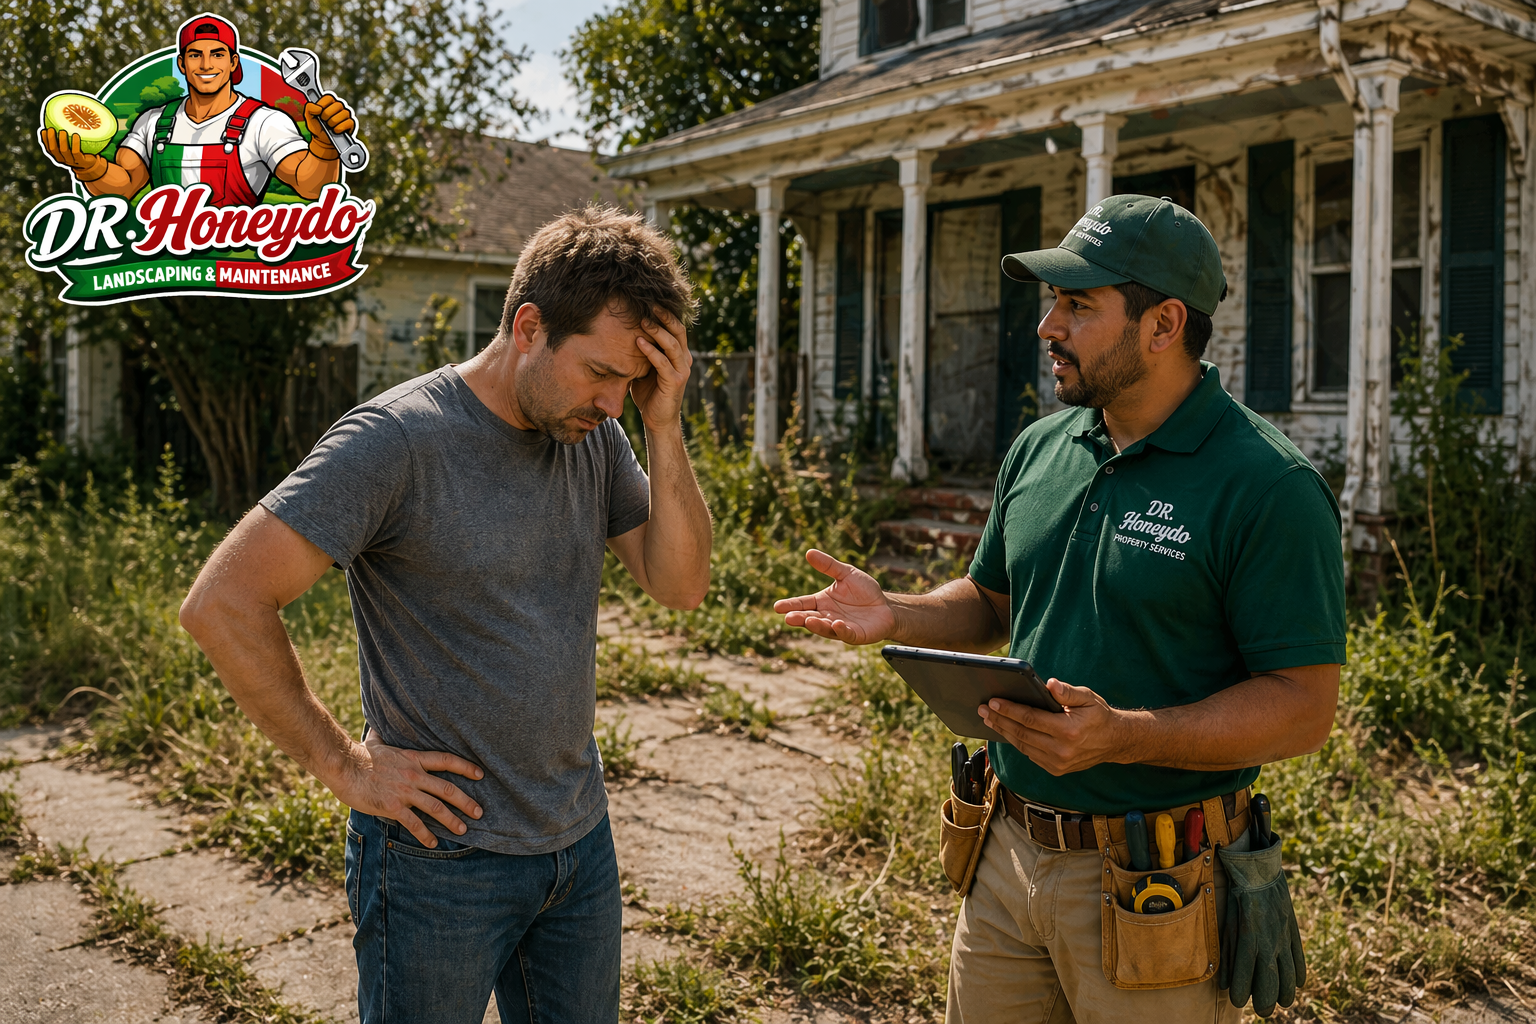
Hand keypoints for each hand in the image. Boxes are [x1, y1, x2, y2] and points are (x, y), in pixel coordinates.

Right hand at [39, 127, 102, 174]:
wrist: (91, 163)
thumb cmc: (79, 150)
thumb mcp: (69, 144)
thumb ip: (63, 136)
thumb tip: (58, 118)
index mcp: (57, 155)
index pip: (48, 148)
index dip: (44, 139)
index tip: (44, 130)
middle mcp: (63, 159)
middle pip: (54, 149)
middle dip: (51, 139)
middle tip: (52, 128)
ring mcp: (72, 161)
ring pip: (64, 150)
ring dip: (62, 140)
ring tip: (63, 131)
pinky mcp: (81, 161)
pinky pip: (76, 152)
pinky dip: (75, 143)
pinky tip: (75, 135)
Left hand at [303, 93, 355, 153]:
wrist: (323, 141)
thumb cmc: (317, 127)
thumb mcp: (309, 117)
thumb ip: (309, 108)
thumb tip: (318, 108)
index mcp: (329, 102)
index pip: (329, 97)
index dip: (322, 105)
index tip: (319, 113)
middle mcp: (339, 106)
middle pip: (337, 105)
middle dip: (327, 116)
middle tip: (324, 121)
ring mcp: (346, 114)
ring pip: (342, 114)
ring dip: (333, 123)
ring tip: (330, 126)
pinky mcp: (351, 123)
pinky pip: (348, 123)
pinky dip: (339, 128)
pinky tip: (336, 130)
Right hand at [328, 733, 483, 847]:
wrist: (344, 767)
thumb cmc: (359, 755)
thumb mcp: (377, 742)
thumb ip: (383, 736)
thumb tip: (378, 725)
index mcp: (413, 759)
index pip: (446, 760)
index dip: (465, 767)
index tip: (480, 774)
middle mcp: (414, 775)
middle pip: (447, 788)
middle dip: (466, 801)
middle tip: (479, 812)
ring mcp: (405, 791)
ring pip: (436, 807)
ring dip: (452, 820)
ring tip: (463, 829)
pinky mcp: (393, 806)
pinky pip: (414, 823)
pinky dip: (426, 834)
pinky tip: (433, 842)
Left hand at [628, 309, 692, 430]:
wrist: (658, 420)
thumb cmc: (649, 393)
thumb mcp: (644, 367)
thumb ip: (642, 352)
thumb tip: (624, 332)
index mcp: (679, 354)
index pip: (675, 328)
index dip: (665, 313)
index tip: (649, 301)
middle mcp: (684, 360)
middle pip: (678, 331)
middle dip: (664, 316)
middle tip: (649, 303)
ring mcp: (682, 371)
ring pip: (672, 344)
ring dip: (657, 331)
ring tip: (643, 320)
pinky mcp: (675, 382)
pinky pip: (663, 363)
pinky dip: (651, 351)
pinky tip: (638, 342)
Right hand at [772, 549, 894, 644]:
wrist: (886, 606)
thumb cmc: (864, 591)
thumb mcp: (846, 573)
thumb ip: (828, 565)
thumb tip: (808, 552)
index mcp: (822, 602)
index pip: (803, 604)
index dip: (791, 605)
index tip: (777, 607)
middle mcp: (827, 617)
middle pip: (810, 618)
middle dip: (799, 618)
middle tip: (788, 617)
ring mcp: (840, 628)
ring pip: (825, 628)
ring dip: (817, 625)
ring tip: (809, 620)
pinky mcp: (855, 635)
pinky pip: (846, 634)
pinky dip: (841, 630)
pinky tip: (836, 624)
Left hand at [978, 678, 1125, 774]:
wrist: (1114, 742)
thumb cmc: (1098, 716)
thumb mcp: (1088, 698)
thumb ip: (1067, 692)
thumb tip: (1050, 684)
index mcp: (1068, 730)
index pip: (1030, 719)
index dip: (1009, 710)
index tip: (993, 701)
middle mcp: (1061, 750)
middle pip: (1021, 734)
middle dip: (999, 720)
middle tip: (982, 709)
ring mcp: (1058, 763)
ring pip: (1022, 746)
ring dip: (1003, 732)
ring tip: (989, 719)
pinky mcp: (1056, 769)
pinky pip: (1029, 754)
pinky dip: (1016, 742)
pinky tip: (1006, 731)